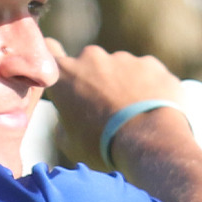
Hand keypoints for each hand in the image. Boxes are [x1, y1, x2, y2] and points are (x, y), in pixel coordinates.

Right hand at [43, 39, 185, 167]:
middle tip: (104, 110)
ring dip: (123, 85)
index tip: (67, 84)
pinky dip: (147, 88)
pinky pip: (146, 74)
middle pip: (89, 65)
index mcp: (64, 75)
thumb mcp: (68, 143)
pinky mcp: (150, 64)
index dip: (59, 69)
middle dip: (95, 81)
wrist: (148, 141)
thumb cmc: (103, 146)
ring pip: (119, 69)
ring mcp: (123, 58)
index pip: (50, 55)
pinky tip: (151, 111)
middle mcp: (91, 58)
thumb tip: (68, 117)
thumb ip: (63, 121)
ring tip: (132, 116)